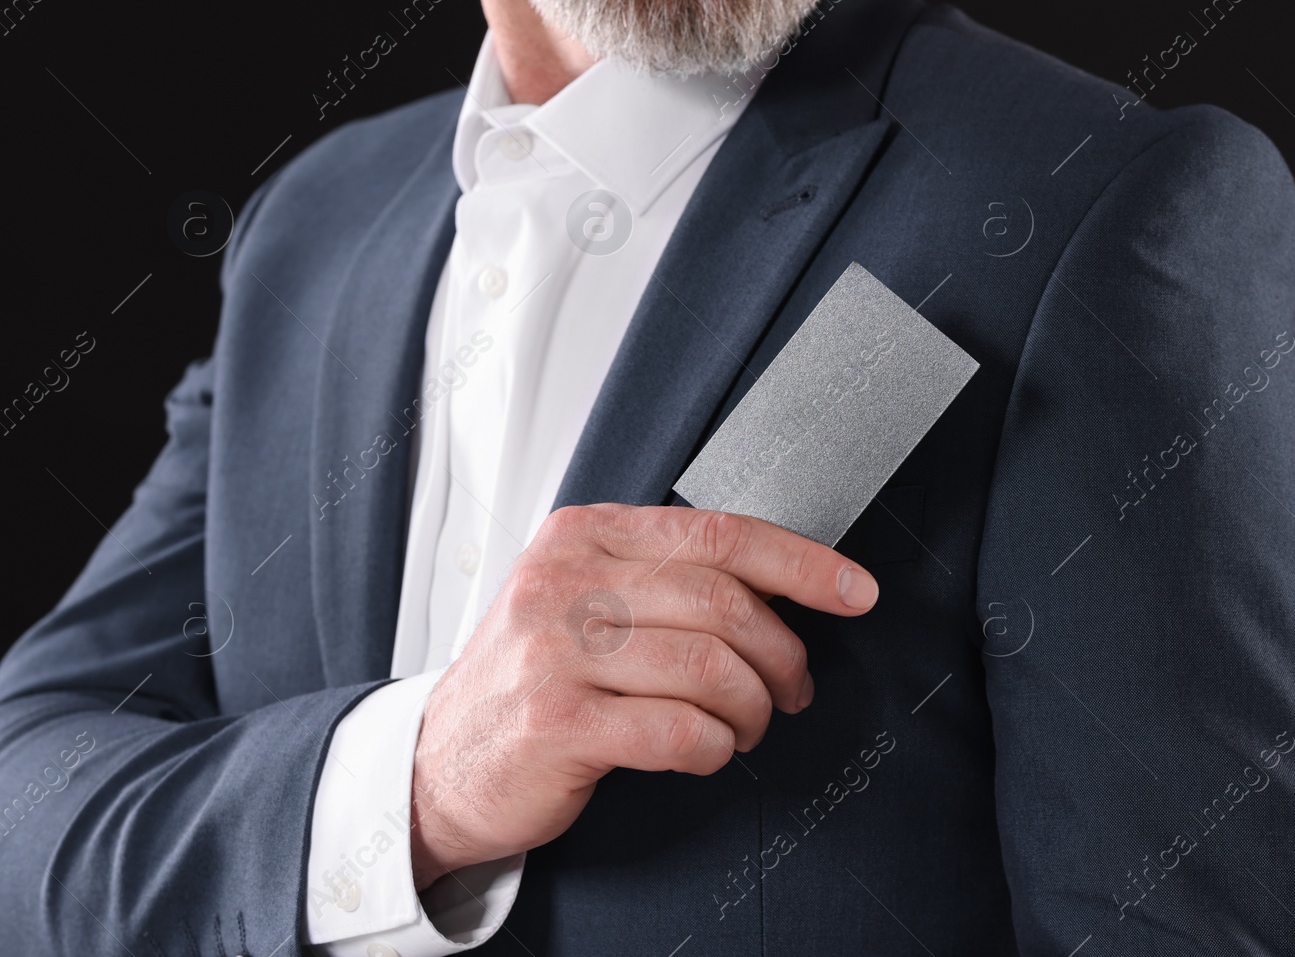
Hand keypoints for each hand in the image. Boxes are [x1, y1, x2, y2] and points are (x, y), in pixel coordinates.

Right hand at [408, 503, 877, 889]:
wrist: (438, 762)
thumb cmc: (530, 680)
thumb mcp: (582, 599)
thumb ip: (663, 578)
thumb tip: (780, 585)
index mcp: (582, 536)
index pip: (717, 533)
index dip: (801, 561)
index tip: (855, 589)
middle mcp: (564, 582)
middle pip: (723, 601)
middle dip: (782, 652)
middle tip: (794, 687)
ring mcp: (554, 651)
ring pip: (710, 667)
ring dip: (752, 707)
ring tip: (748, 724)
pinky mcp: (556, 721)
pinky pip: (679, 731)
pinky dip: (713, 747)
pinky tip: (705, 751)